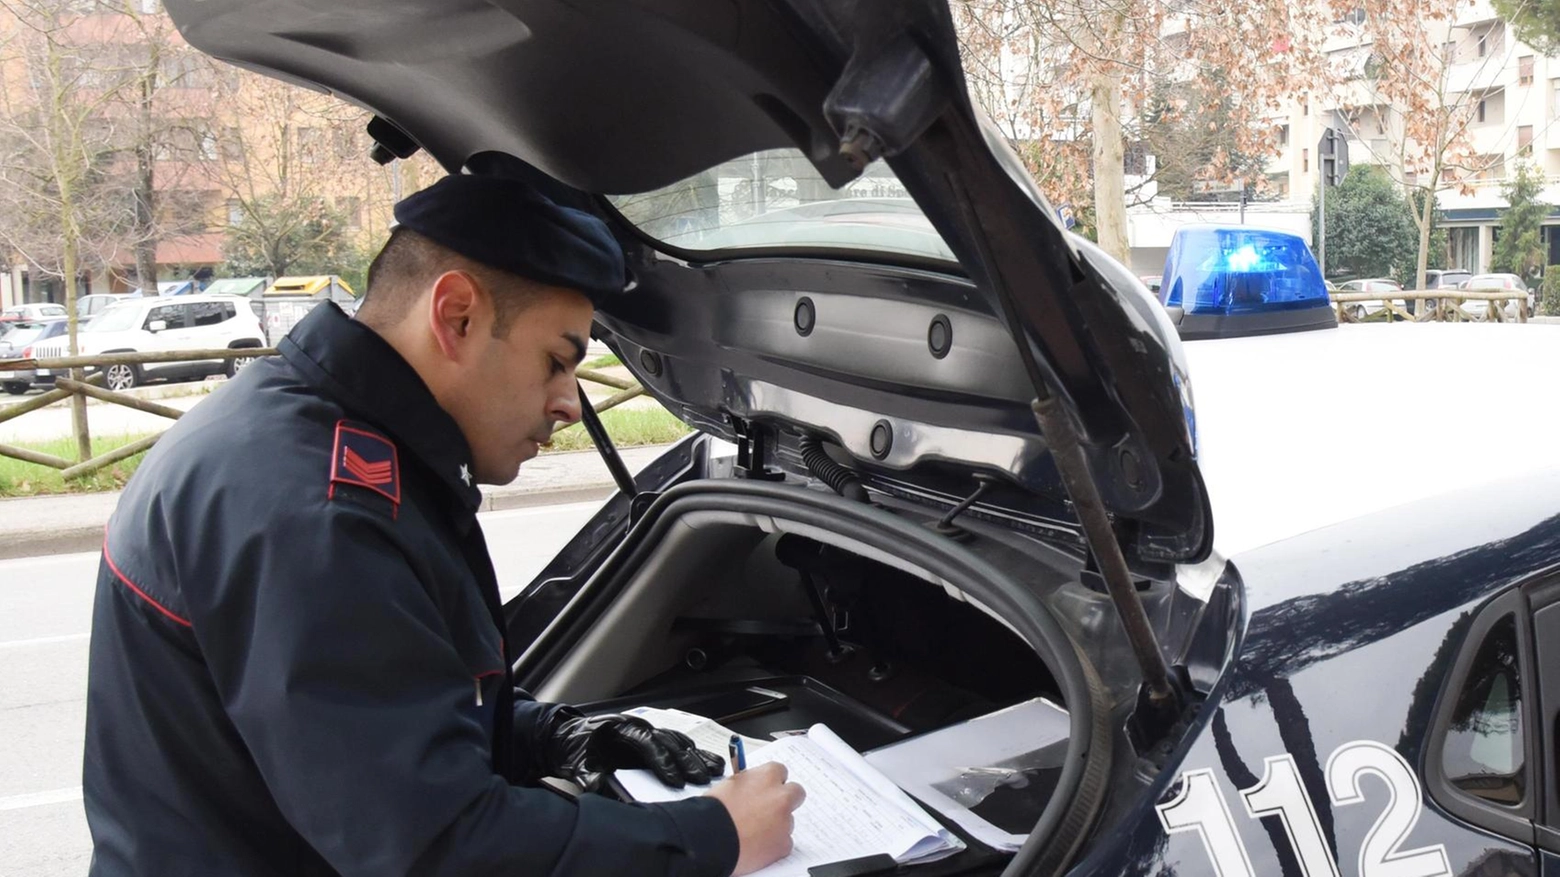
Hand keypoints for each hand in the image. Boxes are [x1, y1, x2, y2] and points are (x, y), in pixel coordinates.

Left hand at [547, 712, 724, 787]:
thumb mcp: (583, 769)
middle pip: (669, 742)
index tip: (677, 783)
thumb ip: (599, 780)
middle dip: (687, 762)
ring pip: (677, 740)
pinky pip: (677, 741)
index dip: (664, 764)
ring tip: (714, 770)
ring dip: (696, 756)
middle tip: (702, 780)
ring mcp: (647, 729)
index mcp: (620, 731)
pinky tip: (707, 759)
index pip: (649, 745)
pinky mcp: (652, 736)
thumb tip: (614, 793)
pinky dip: (693, 750)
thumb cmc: (578, 754)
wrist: (570, 740)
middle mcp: (638, 727)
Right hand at [707, 763, 805, 875]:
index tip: (766, 788)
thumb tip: (752, 786)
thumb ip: (748, 783)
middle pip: (796, 793)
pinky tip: (755, 846)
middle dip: (786, 800)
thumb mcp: (729, 784)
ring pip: (788, 821)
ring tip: (753, 832)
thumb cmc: (713, 811)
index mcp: (767, 777)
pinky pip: (784, 843)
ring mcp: (785, 821)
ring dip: (776, 824)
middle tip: (769, 809)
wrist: (709, 837)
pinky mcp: (783, 845)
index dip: (772, 782)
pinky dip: (773, 845)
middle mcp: (780, 797)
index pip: (781, 771)